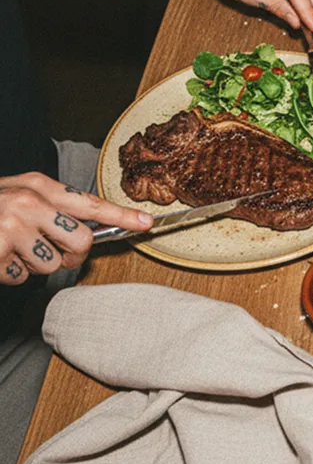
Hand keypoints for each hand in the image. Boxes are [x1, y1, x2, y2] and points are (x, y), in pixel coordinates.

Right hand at [0, 172, 152, 284]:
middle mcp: (29, 202)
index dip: (122, 215)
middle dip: (72, 255)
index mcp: (37, 186)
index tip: (147, 224)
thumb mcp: (18, 198)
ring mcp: (13, 227)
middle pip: (82, 241)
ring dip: (34, 266)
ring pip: (52, 264)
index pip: (90, 202)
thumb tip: (92, 227)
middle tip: (52, 252)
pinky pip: (22, 277)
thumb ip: (52, 208)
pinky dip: (10, 274)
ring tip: (11, 250)